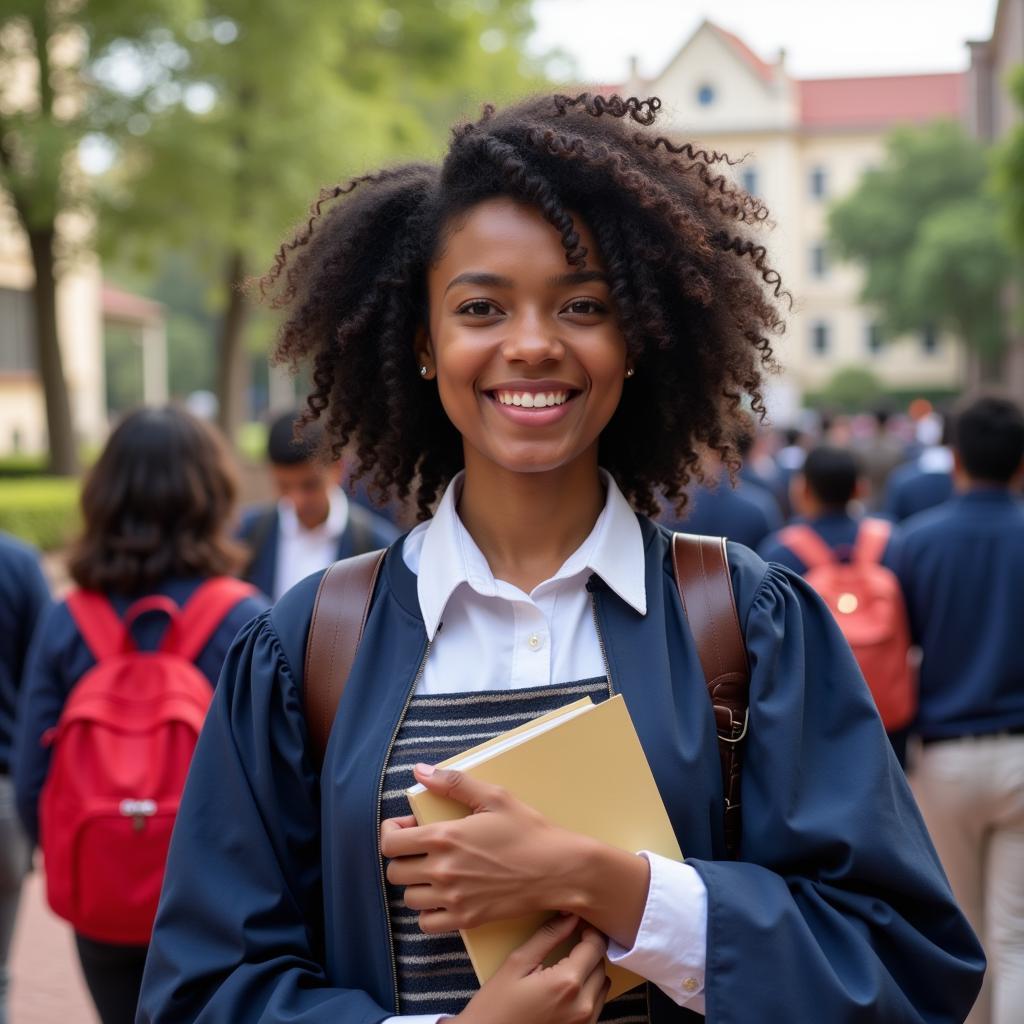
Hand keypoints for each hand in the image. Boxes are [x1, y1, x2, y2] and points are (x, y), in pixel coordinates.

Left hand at [380, 763, 650, 945]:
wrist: (557, 869)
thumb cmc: (528, 830)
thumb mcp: (494, 797)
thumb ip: (453, 783)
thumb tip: (420, 771)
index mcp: (445, 837)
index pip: (391, 843)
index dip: (392, 833)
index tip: (405, 828)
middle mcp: (443, 870)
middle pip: (395, 872)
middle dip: (404, 858)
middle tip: (422, 849)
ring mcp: (453, 898)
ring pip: (409, 898)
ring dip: (416, 884)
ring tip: (435, 871)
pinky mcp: (466, 920)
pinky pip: (426, 923)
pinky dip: (429, 911)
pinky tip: (444, 896)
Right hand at [454, 914, 609, 1023]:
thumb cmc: (496, 1006)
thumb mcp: (517, 963)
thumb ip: (547, 936)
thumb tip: (570, 916)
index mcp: (567, 983)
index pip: (596, 946)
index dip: (589, 930)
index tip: (578, 924)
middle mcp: (583, 1005)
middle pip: (601, 965)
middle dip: (588, 950)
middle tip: (568, 944)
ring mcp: (584, 1023)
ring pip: (602, 984)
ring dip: (590, 971)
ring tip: (566, 966)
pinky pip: (596, 1004)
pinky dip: (587, 991)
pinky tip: (565, 987)